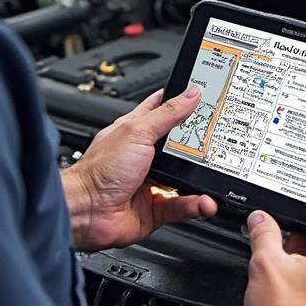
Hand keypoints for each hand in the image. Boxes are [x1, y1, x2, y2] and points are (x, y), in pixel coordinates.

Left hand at [60, 87, 216, 250]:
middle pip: (181, 146)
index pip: (164, 109)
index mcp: (137, 131)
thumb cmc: (99, 170)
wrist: (86, 212)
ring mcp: (151, 182)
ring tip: (216, 174)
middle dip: (200, 145)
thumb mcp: (137, 132)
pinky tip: (204, 202)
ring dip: (201, 179)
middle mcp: (145, 155)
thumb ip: (168, 114)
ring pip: (185, 178)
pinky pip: (183, 205)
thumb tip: (191, 93)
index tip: (206, 97)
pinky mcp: (156, 208)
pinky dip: (196, 204)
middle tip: (219, 141)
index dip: (184, 102)